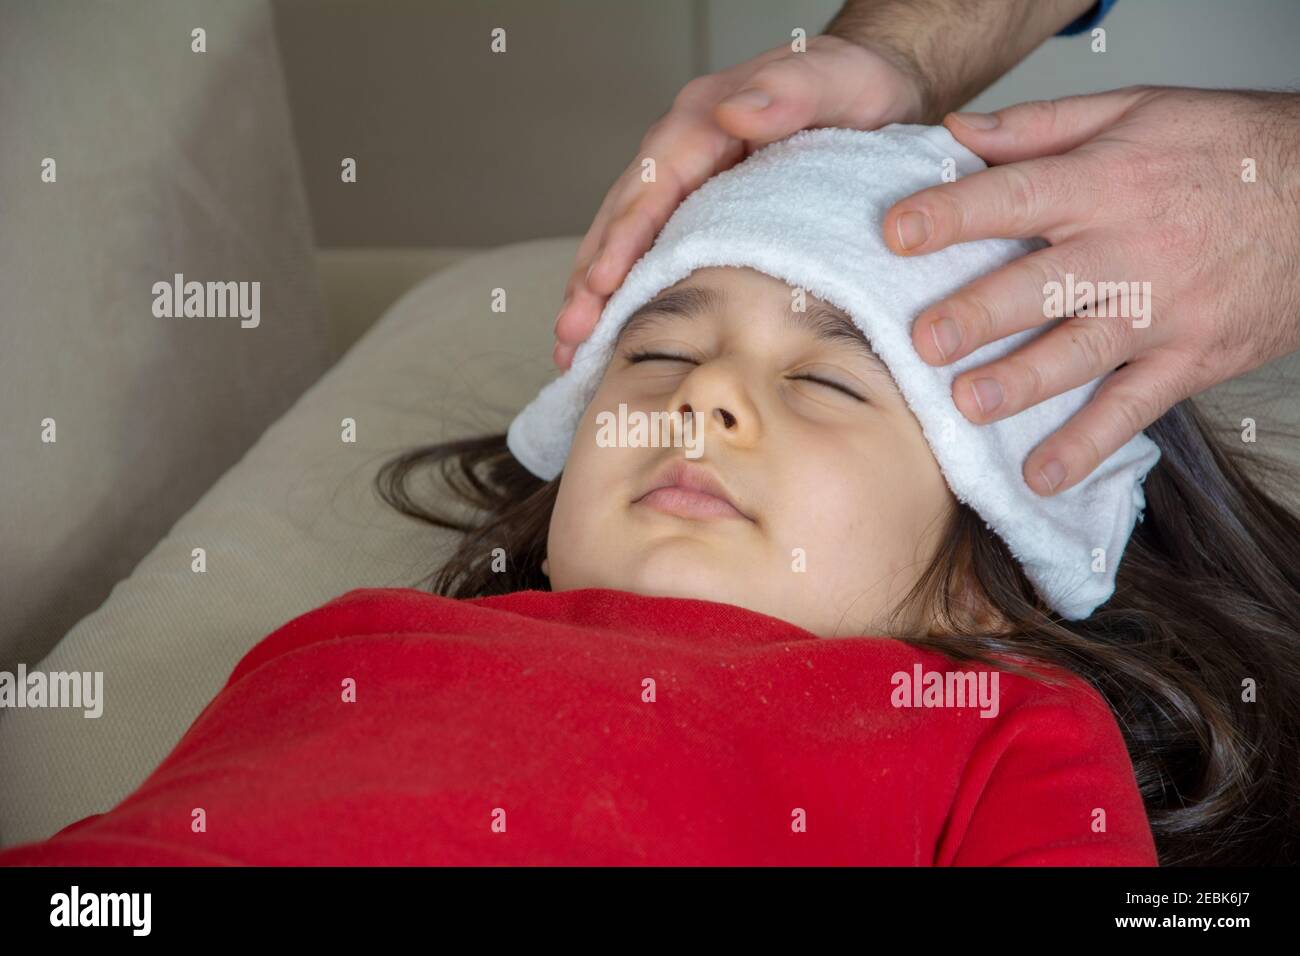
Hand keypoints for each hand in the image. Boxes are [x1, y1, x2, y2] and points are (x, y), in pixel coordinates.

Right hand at [552, 33, 924, 368]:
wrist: (876, 89)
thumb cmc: (857, 86)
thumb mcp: (838, 80)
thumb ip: (791, 91)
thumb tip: (735, 113)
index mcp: (703, 121)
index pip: (652, 186)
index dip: (624, 238)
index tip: (602, 285)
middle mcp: (682, 150)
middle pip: (622, 218)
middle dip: (591, 279)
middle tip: (570, 336)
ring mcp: (684, 181)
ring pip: (624, 239)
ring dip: (595, 294)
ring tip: (571, 349)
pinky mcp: (696, 208)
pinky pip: (650, 250)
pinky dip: (624, 291)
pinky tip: (608, 332)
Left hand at [883, 86, 1299, 495]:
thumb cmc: (1226, 150)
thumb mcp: (1136, 111)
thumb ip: (1042, 126)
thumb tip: (957, 133)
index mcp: (1105, 183)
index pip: (1016, 197)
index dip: (954, 215)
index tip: (896, 234)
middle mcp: (1129, 249)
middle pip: (1042, 284)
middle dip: (978, 314)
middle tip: (924, 339)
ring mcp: (1161, 310)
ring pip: (1080, 351)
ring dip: (1022, 382)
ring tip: (969, 405)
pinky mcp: (1189, 358)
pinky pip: (1133, 407)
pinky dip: (1088, 443)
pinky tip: (1043, 474)